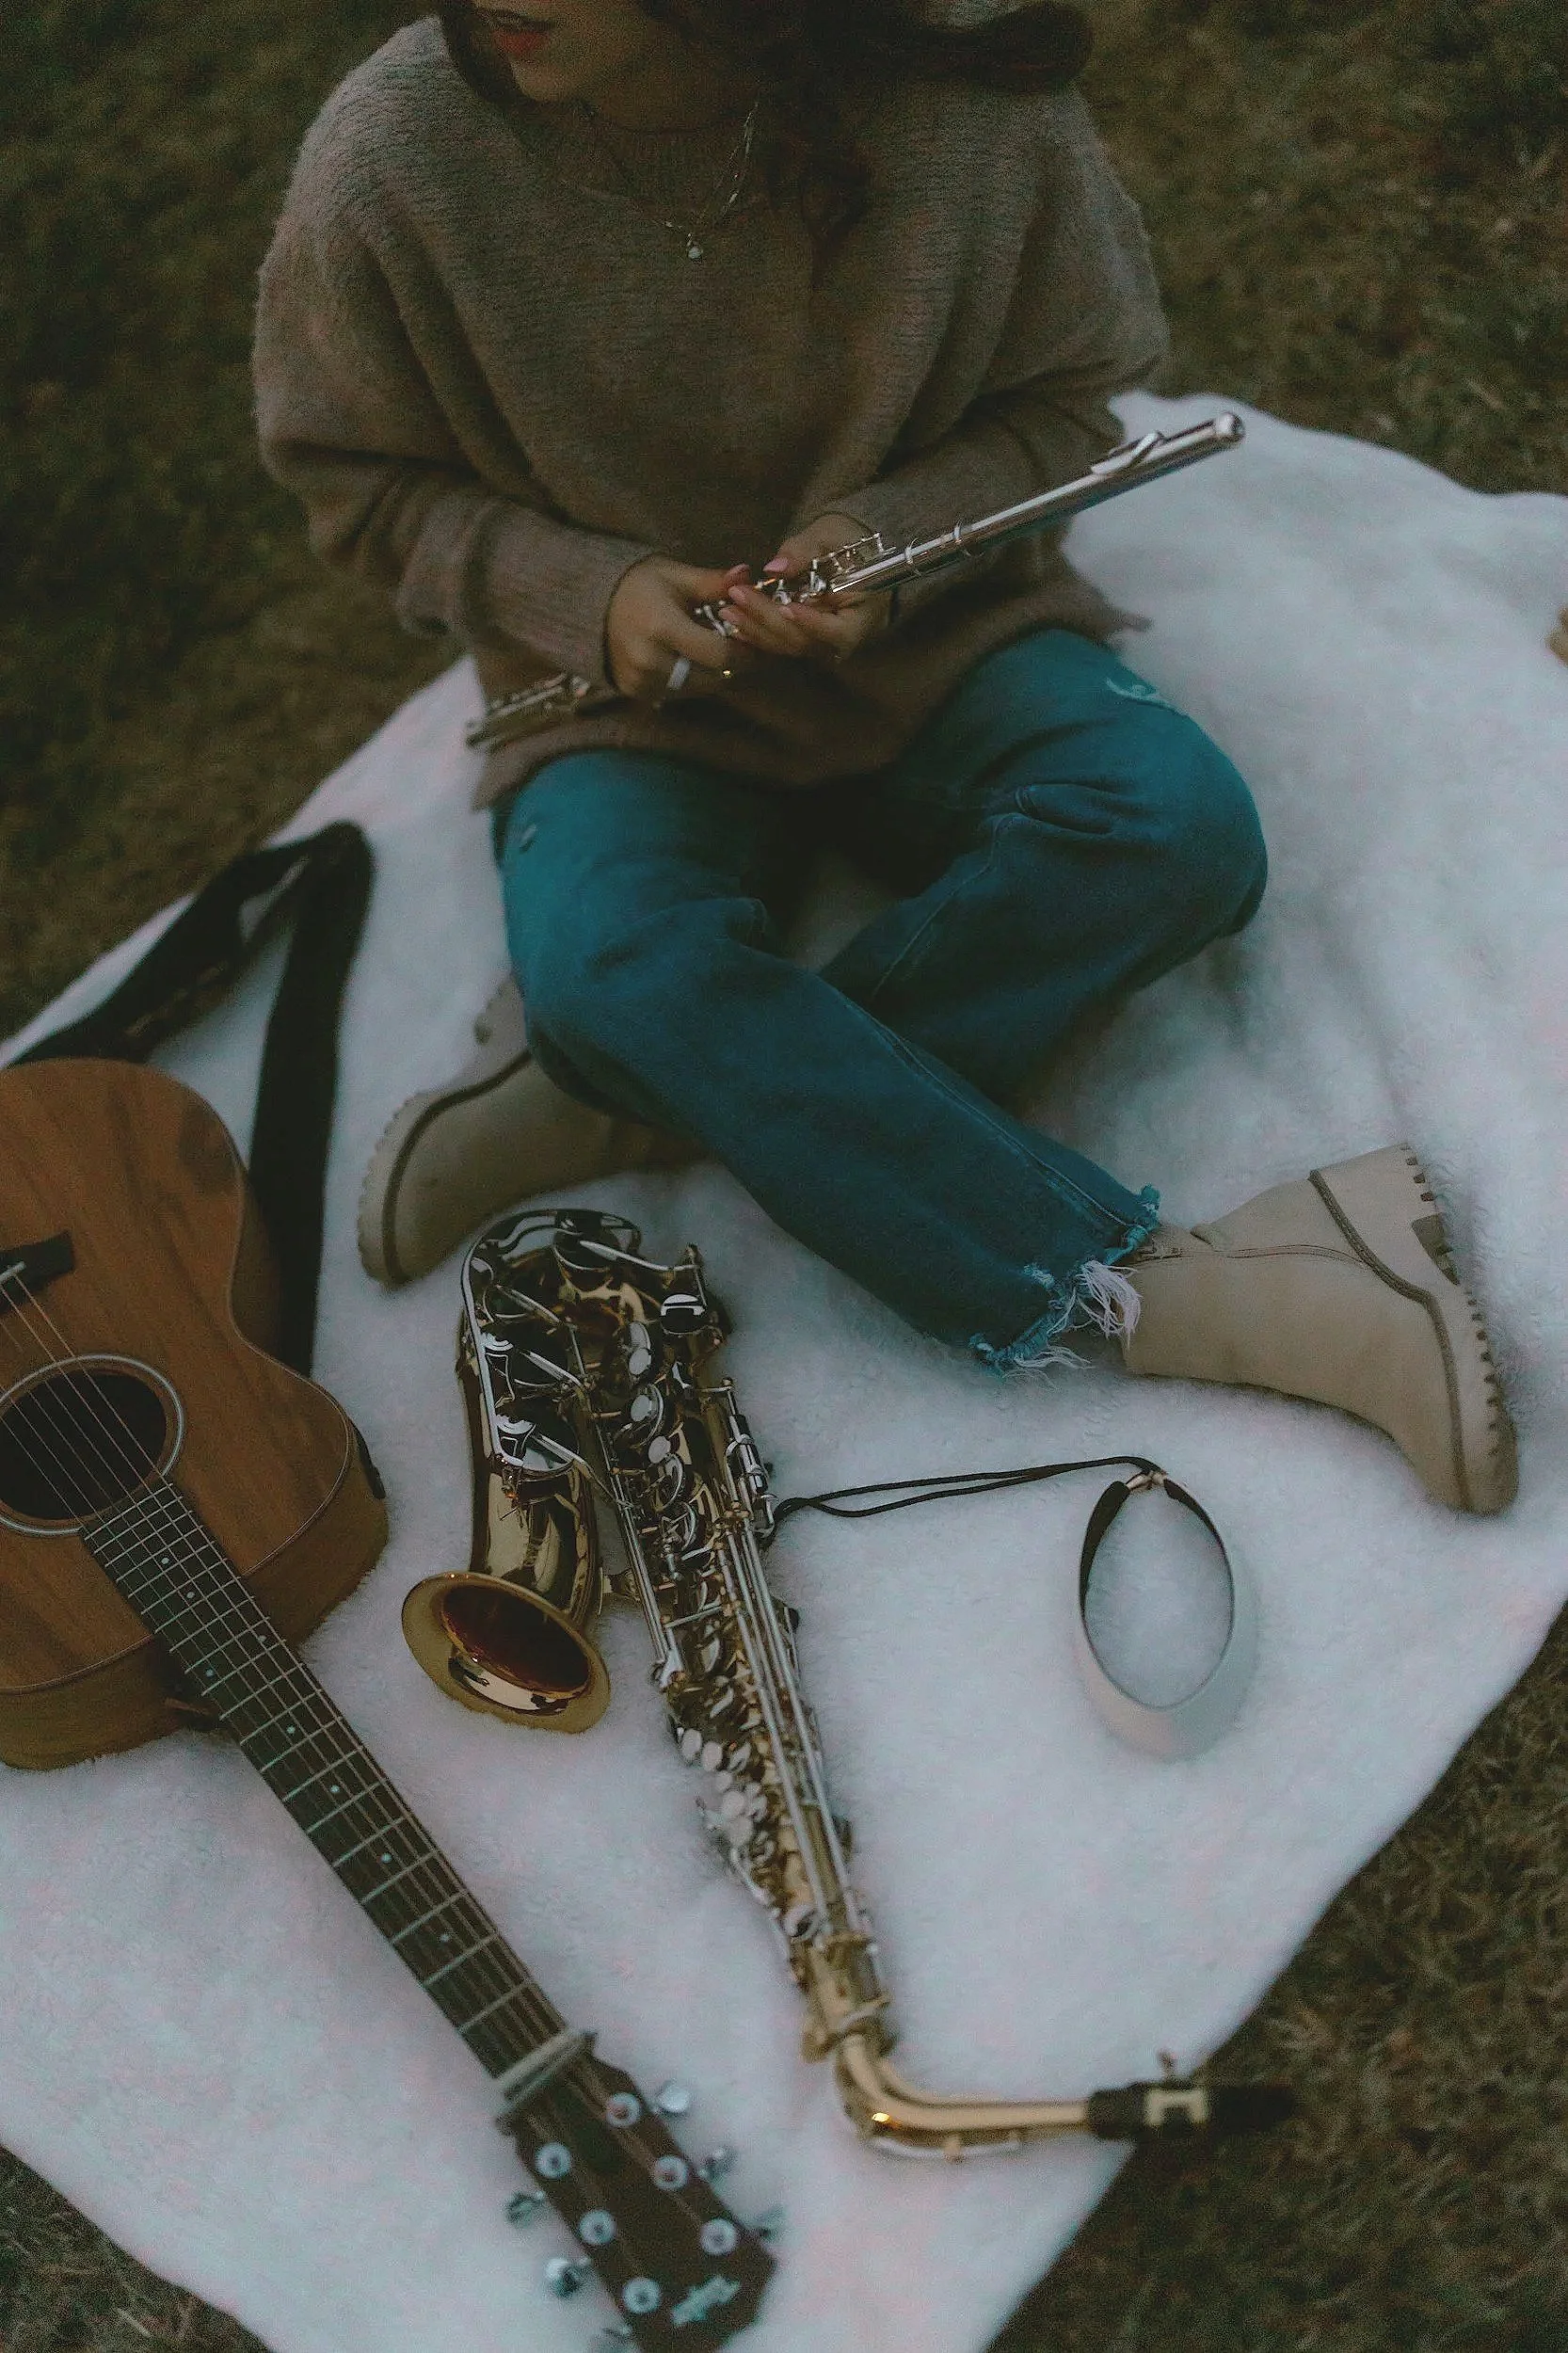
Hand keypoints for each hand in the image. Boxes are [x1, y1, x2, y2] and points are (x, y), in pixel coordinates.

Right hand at [605, 556, 752, 702]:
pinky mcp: (636, 693)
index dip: (745, 652)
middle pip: (712, 676)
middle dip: (730, 663)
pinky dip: (690, 681)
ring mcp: (641, 682)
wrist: (588, 604)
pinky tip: (689, 660)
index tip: (757, 643)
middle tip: (741, 646)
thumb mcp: (675, 576)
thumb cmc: (637, 585)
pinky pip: (678, 694)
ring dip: (711, 673)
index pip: (719, 654)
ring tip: (713, 650)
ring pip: (697, 689)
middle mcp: (651, 662)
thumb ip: (713, 583)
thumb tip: (747, 575)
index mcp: (662, 628)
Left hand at [715, 513, 890, 665]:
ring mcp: (820, 643)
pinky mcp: (802, 639)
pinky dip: (756, 633)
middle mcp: (841, 639)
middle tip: (738, 597)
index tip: (787, 607)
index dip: (812, 623)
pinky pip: (779, 643)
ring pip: (787, 645)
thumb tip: (774, 568)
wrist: (849, 551)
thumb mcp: (828, 536)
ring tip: (728, 608)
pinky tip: (733, 620)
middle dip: (769, 620)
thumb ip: (804, 551)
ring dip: (755, 629)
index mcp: (862, 616)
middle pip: (804, 640)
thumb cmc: (846, 540)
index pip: (838, 632)